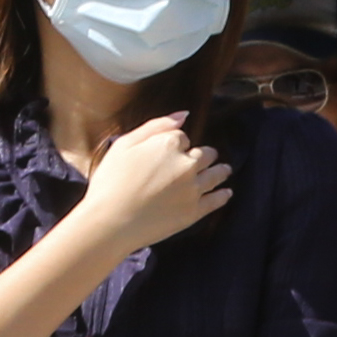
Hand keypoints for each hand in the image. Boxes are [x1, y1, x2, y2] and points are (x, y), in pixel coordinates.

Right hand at [71, 114, 231, 253]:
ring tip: (225, 170)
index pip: (183, 138)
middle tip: (208, 157)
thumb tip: (184, 114)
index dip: (178, 144)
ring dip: (221, 171)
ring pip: (216, 175)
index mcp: (169, 144)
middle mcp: (187, 164)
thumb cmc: (111, 181)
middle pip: (205, 155)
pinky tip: (225, 193)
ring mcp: (193, 189)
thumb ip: (156, 126)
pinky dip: (223, 195)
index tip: (171, 152)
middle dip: (205, 155)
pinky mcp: (195, 212)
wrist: (110, 221)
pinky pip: (216, 200)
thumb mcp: (124, 144)